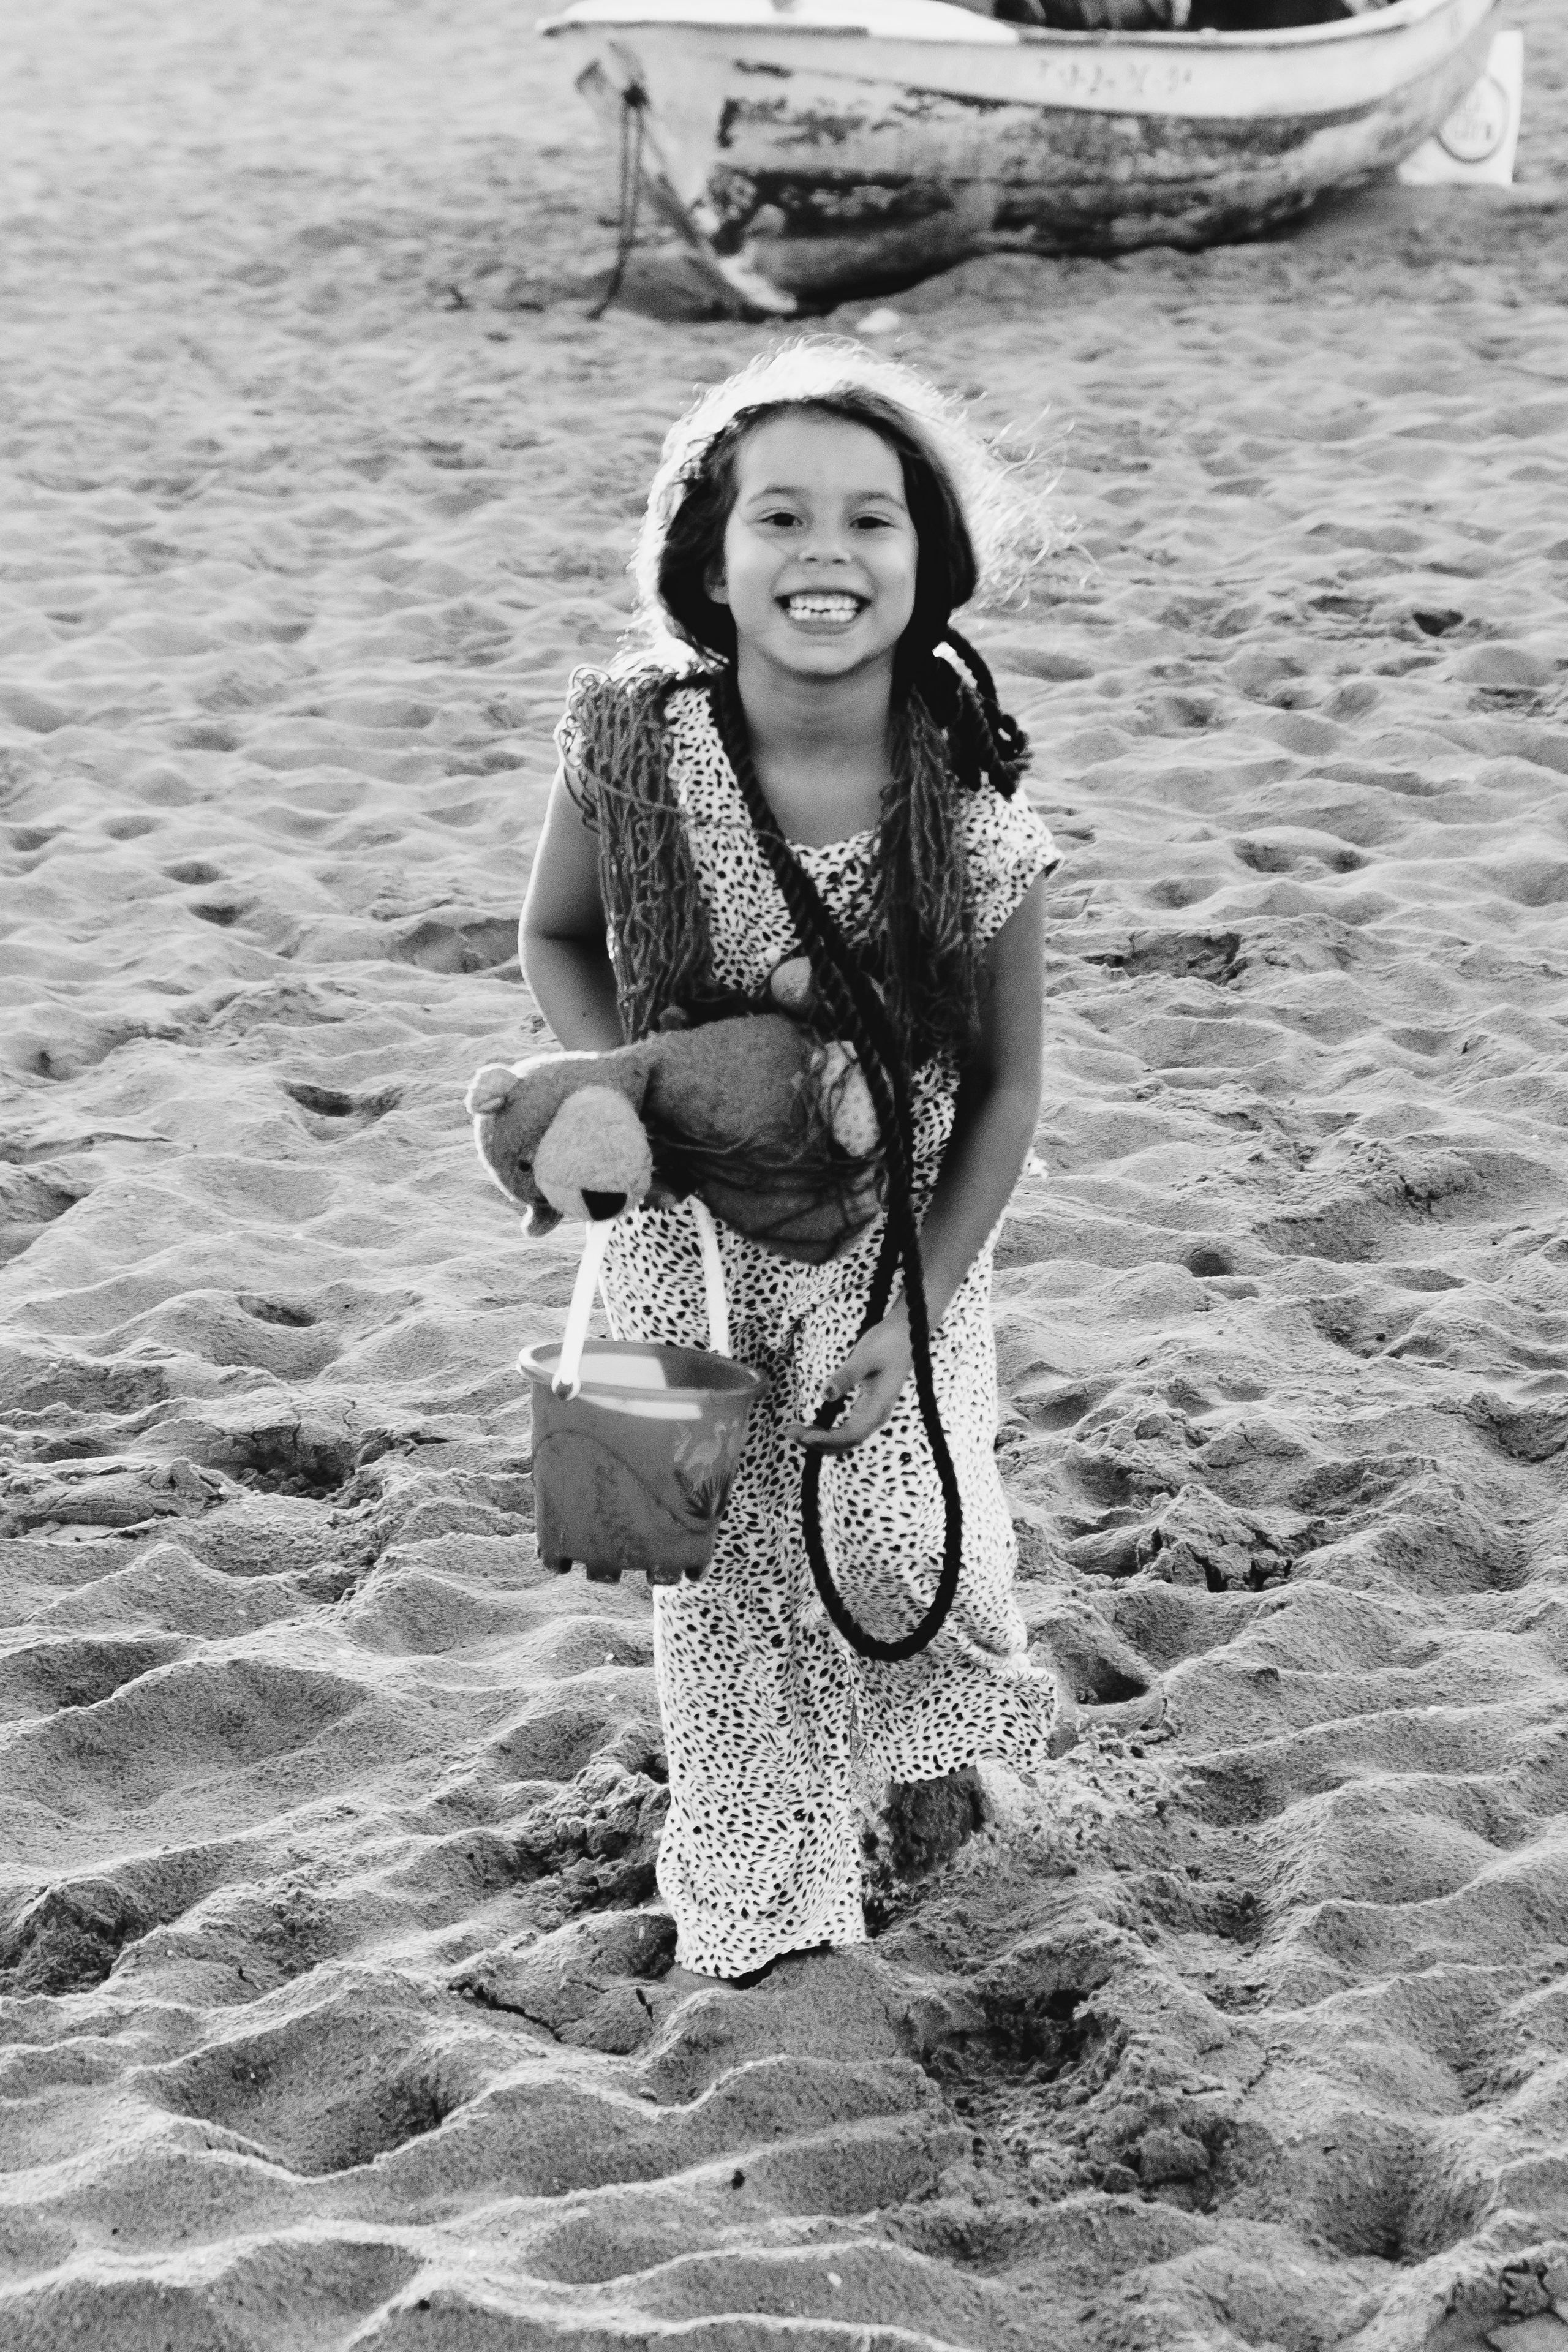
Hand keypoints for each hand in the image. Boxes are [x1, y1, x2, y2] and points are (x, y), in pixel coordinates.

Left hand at [783, 1305, 913, 1453]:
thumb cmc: (890, 1342)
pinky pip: (845, 1427)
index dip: (828, 1439)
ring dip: (820, 1438)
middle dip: (818, 1442)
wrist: (907, 1331)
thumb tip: (826, 1395)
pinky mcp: (865, 1405)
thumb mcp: (865, 1357)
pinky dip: (827, 1430)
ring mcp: (871, 1411)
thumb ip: (846, 1376)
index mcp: (880, 1407)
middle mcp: (876, 1414)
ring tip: (794, 1431)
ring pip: (845, 1437)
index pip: (852, 1435)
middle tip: (789, 1431)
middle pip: (846, 1442)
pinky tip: (811, 1426)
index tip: (805, 1435)